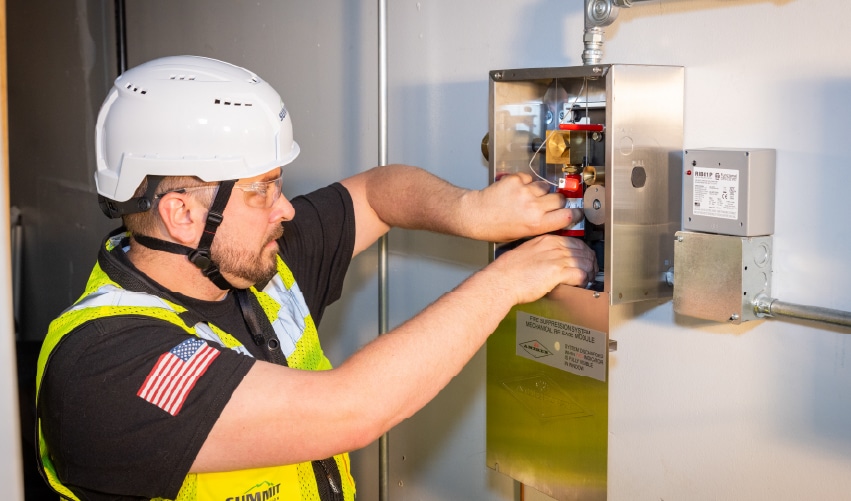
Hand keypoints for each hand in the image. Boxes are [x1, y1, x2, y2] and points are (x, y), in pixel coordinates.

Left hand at [462, 172, 580, 241]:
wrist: (475, 215)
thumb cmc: (495, 229)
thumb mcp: (522, 235)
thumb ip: (541, 226)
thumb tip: (558, 219)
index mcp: (536, 224)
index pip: (568, 216)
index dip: (574, 213)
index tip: (576, 212)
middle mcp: (533, 207)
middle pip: (560, 198)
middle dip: (557, 201)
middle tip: (549, 204)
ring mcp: (524, 192)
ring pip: (545, 187)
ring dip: (541, 191)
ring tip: (528, 198)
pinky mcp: (516, 180)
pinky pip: (530, 178)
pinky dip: (526, 183)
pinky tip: (518, 191)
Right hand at [483, 235, 597, 305]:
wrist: (501, 280)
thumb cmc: (508, 271)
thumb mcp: (526, 253)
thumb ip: (541, 254)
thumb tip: (551, 262)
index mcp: (546, 240)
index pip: (574, 242)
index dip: (584, 252)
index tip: (585, 258)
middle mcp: (553, 247)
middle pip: (583, 251)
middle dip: (590, 262)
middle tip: (592, 271)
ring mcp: (556, 258)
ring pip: (584, 262)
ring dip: (589, 272)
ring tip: (589, 280)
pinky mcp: (557, 272)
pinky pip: (580, 274)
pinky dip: (584, 280)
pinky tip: (581, 284)